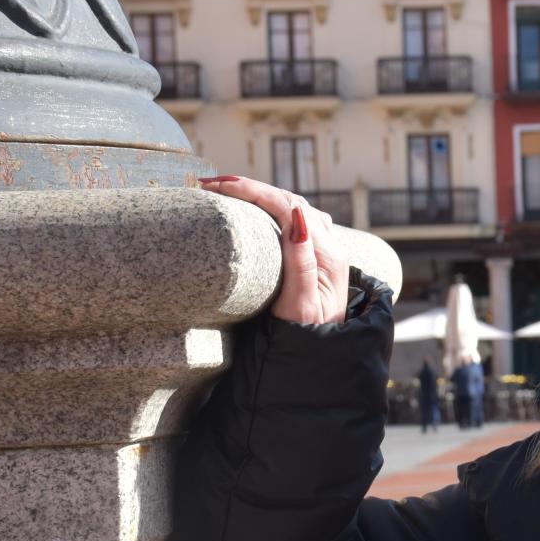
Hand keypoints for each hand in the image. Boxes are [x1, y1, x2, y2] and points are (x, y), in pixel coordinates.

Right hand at [200, 176, 348, 323]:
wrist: (322, 356)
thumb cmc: (308, 336)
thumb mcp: (302, 305)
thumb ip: (301, 264)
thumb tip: (297, 216)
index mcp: (328, 256)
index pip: (291, 208)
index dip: (255, 192)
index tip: (220, 186)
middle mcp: (329, 247)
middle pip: (290, 202)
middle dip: (251, 188)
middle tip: (211, 184)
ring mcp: (322, 250)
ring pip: (291, 208)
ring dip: (259, 195)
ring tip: (224, 189)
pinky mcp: (313, 256)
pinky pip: (292, 220)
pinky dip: (268, 208)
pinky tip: (249, 206)